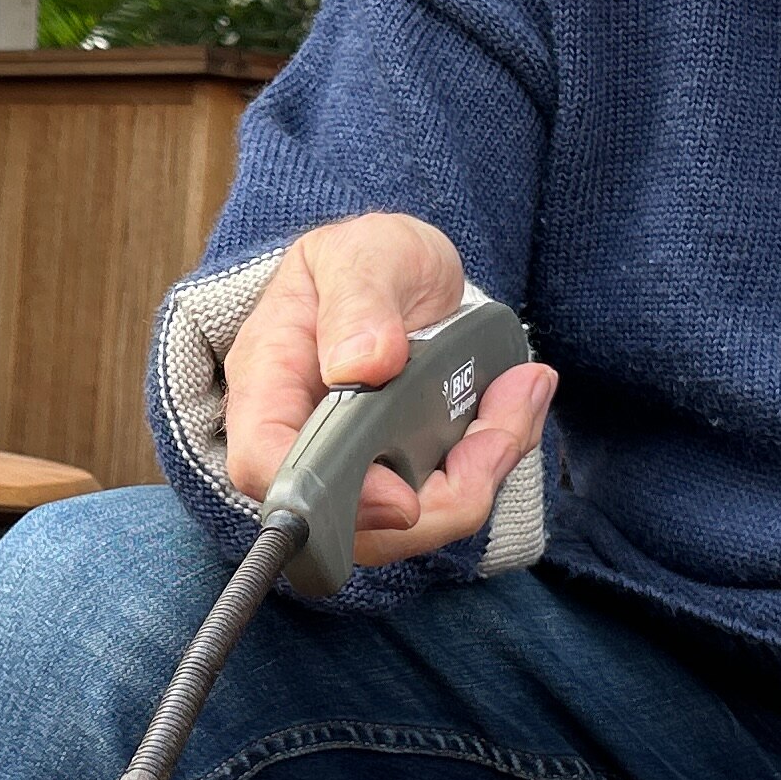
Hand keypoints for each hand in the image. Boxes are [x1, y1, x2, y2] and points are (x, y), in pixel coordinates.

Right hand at [224, 213, 560, 569]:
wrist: (408, 273)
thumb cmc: (371, 258)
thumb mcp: (366, 254)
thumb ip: (359, 303)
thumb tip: (361, 365)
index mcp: (269, 382)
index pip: (262, 466)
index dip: (321, 499)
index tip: (400, 496)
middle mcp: (301, 439)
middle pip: (344, 523)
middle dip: (436, 500)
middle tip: (497, 436)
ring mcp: (352, 467)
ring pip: (405, 525)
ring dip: (479, 477)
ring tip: (518, 397)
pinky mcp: (400, 476)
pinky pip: (446, 501)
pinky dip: (493, 461)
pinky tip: (516, 400)